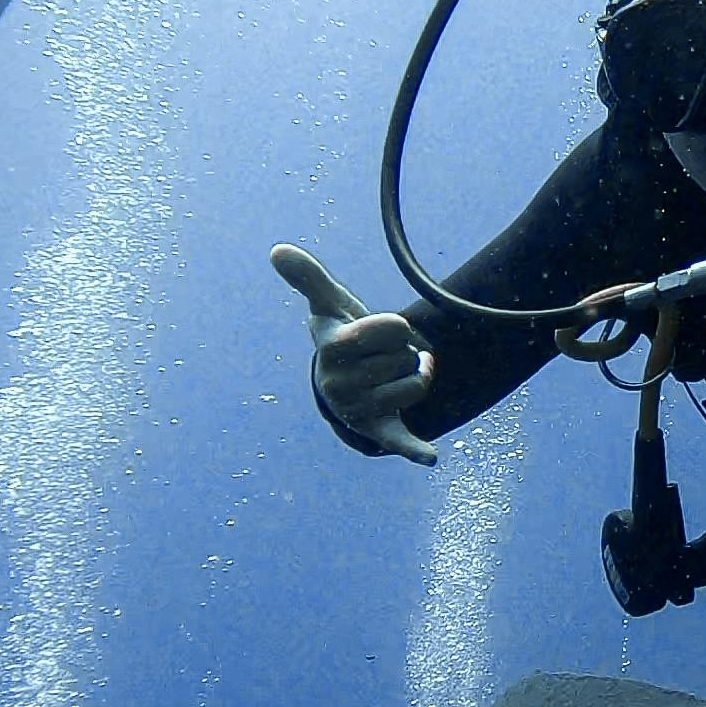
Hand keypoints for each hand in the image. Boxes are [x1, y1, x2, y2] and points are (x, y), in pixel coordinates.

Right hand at [271, 244, 439, 463]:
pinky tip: (429, 456)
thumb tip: (277, 250)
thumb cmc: (343, 335)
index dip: (396, 326)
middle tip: (379, 357)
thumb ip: (309, 277)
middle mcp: (338, 383)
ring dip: (413, 377)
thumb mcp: (329, 306)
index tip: (379, 331)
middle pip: (407, 356)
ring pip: (416, 384)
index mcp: (332, 348)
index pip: (395, 327)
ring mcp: (357, 410)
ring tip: (389, 377)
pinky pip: (398, 440)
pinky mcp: (378, 432)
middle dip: (401, 352)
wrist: (346, 381)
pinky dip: (414, 448)